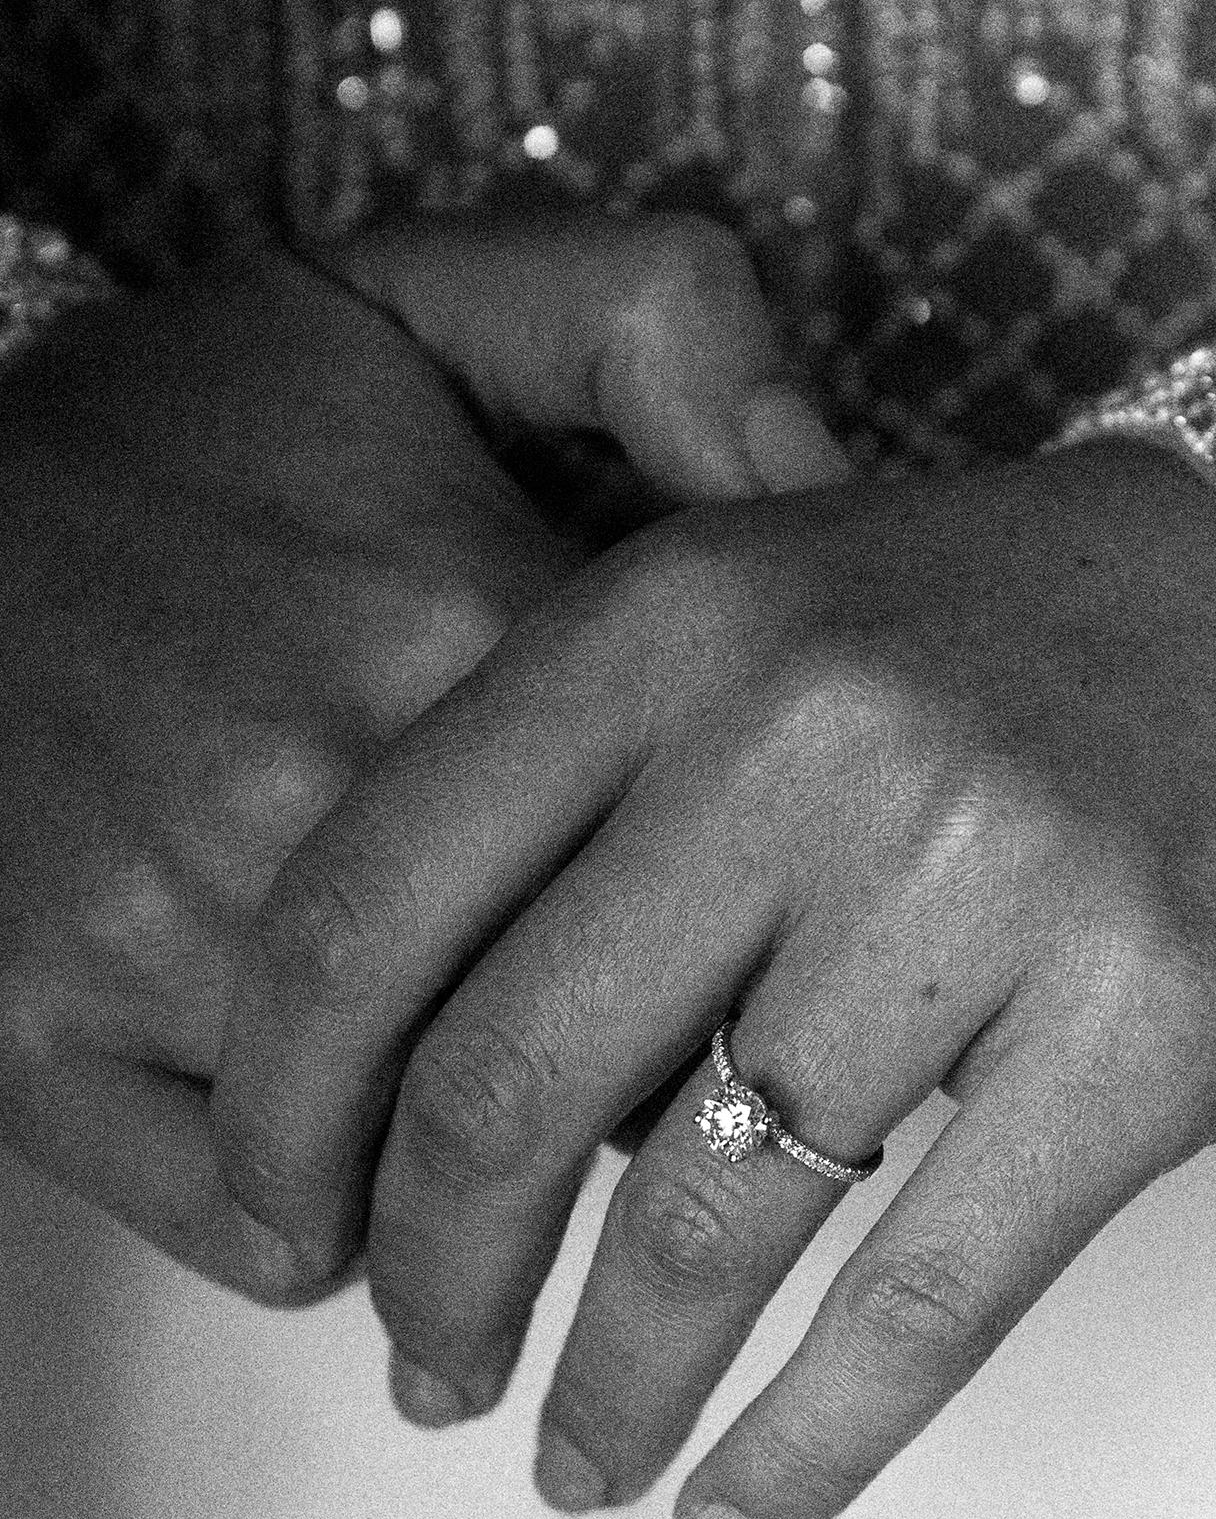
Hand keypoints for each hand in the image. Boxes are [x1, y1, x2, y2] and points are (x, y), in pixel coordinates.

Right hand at [0, 216, 845, 1296]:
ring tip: (541, 1111)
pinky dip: (343, 1219)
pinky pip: (263, 1229)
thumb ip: (666, 321)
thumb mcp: (434, 289)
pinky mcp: (33, 1038)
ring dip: (517, 1162)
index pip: (727, 836)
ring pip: (447, 1159)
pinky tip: (377, 1153)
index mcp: (459, 614)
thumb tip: (832, 483)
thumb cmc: (190, 411)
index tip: (787, 887)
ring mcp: (167, 933)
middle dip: (675, 1047)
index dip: (775, 874)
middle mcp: (323, 791)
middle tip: (690, 1028)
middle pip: (611, 1026)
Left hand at [214, 435, 1215, 1518]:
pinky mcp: (1156, 1017)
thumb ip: (584, 770)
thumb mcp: (774, 599)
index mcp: (677, 613)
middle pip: (507, 1085)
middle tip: (421, 1361)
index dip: (283, 1103)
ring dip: (603, 1388)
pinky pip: (922, 1301)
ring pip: (704, 1221)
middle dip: (426, 1277)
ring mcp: (993, 872)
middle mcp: (811, 727)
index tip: (279, 1218)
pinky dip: (806, 1448)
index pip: (374, 895)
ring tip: (572, 1452)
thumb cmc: (1032, 627)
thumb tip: (395, 1070)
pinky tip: (736, 1512)